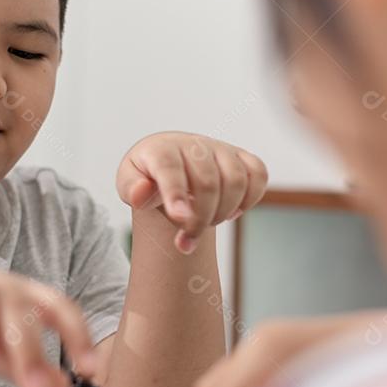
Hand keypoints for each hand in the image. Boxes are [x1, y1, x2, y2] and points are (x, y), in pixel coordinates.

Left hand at [117, 132, 267, 252]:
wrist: (168, 162)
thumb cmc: (147, 176)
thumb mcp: (128, 183)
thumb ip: (131, 189)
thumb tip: (141, 194)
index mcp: (161, 149)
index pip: (170, 168)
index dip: (176, 193)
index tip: (179, 218)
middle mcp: (194, 145)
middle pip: (208, 183)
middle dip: (200, 219)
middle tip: (186, 241)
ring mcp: (221, 149)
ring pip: (236, 180)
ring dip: (223, 212)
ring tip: (207, 223)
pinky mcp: (241, 156)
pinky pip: (258, 174)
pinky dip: (250, 198)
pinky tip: (231, 213)